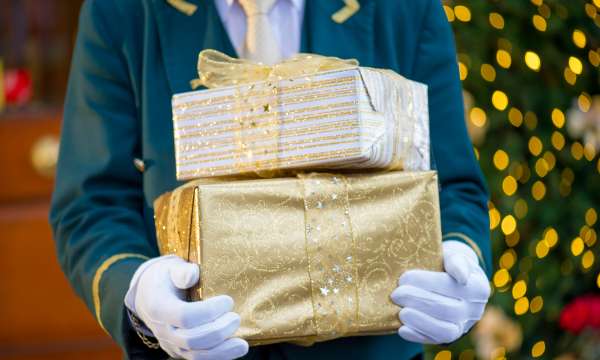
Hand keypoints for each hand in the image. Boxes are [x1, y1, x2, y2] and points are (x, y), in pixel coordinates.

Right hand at [124, 255, 248, 359]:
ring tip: (242, 345)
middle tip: (236, 318)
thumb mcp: (171, 268)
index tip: (228, 301)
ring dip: (221, 352)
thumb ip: (182, 271)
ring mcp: (170, 344)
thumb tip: (193, 274)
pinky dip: (218, 357)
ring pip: (195, 355)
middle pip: (191, 340)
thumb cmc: (166, 278)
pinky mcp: (179, 351)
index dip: (209, 312)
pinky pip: (198, 359)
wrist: (149, 295)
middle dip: (218, 332)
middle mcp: (163, 330)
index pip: (185, 316)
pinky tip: (235, 350)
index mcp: (159, 307)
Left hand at [391, 240, 489, 343]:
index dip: (427, 282)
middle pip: (447, 309)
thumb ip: (456, 261)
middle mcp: (474, 310)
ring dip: (419, 321)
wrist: (453, 280)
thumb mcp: (454, 255)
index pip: (451, 286)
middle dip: (418, 301)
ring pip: (445, 331)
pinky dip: (417, 335)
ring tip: (400, 312)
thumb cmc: (448, 264)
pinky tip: (402, 328)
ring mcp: (463, 325)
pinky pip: (435, 340)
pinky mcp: (450, 337)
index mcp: (477, 287)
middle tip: (396, 294)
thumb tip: (460, 275)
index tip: (404, 277)